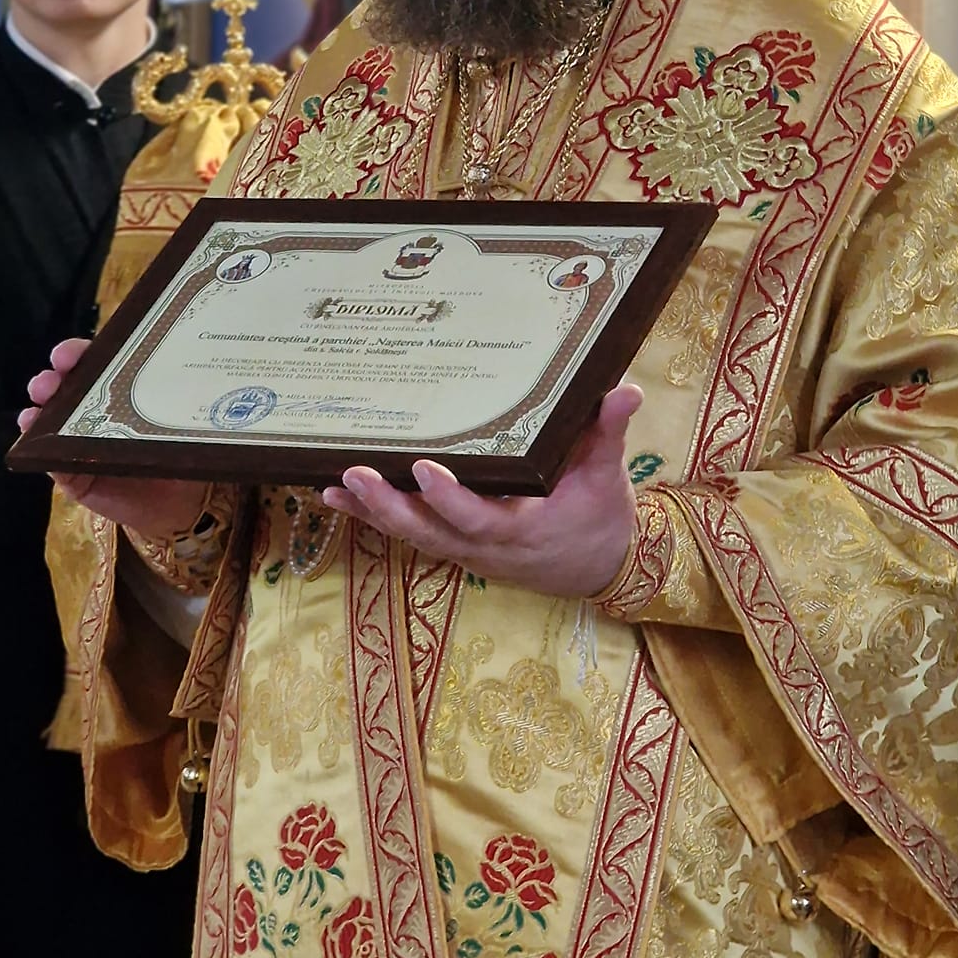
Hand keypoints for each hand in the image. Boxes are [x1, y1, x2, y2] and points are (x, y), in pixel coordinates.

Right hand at [19, 337, 202, 535]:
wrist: (178, 505)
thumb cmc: (177, 454)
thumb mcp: (175, 425)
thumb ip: (166, 406)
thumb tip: (175, 382)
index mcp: (117, 392)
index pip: (94, 365)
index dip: (78, 355)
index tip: (67, 354)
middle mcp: (92, 413)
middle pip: (67, 389)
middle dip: (53, 378)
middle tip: (50, 379)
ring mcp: (77, 443)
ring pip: (50, 420)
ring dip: (40, 407)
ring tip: (38, 402)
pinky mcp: (70, 474)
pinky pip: (48, 458)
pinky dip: (35, 444)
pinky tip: (29, 430)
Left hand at [322, 382, 642, 598]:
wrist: (601, 567)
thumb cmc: (602, 516)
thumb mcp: (610, 476)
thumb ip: (609, 432)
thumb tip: (624, 390)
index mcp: (524, 529)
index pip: (479, 518)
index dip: (448, 499)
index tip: (423, 469)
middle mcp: (487, 547)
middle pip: (430, 531)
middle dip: (389, 505)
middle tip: (354, 475)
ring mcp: (467, 550)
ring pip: (412, 536)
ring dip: (371, 513)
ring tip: (332, 486)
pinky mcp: (455, 546)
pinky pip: (410, 534)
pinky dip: (373, 518)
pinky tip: (337, 499)